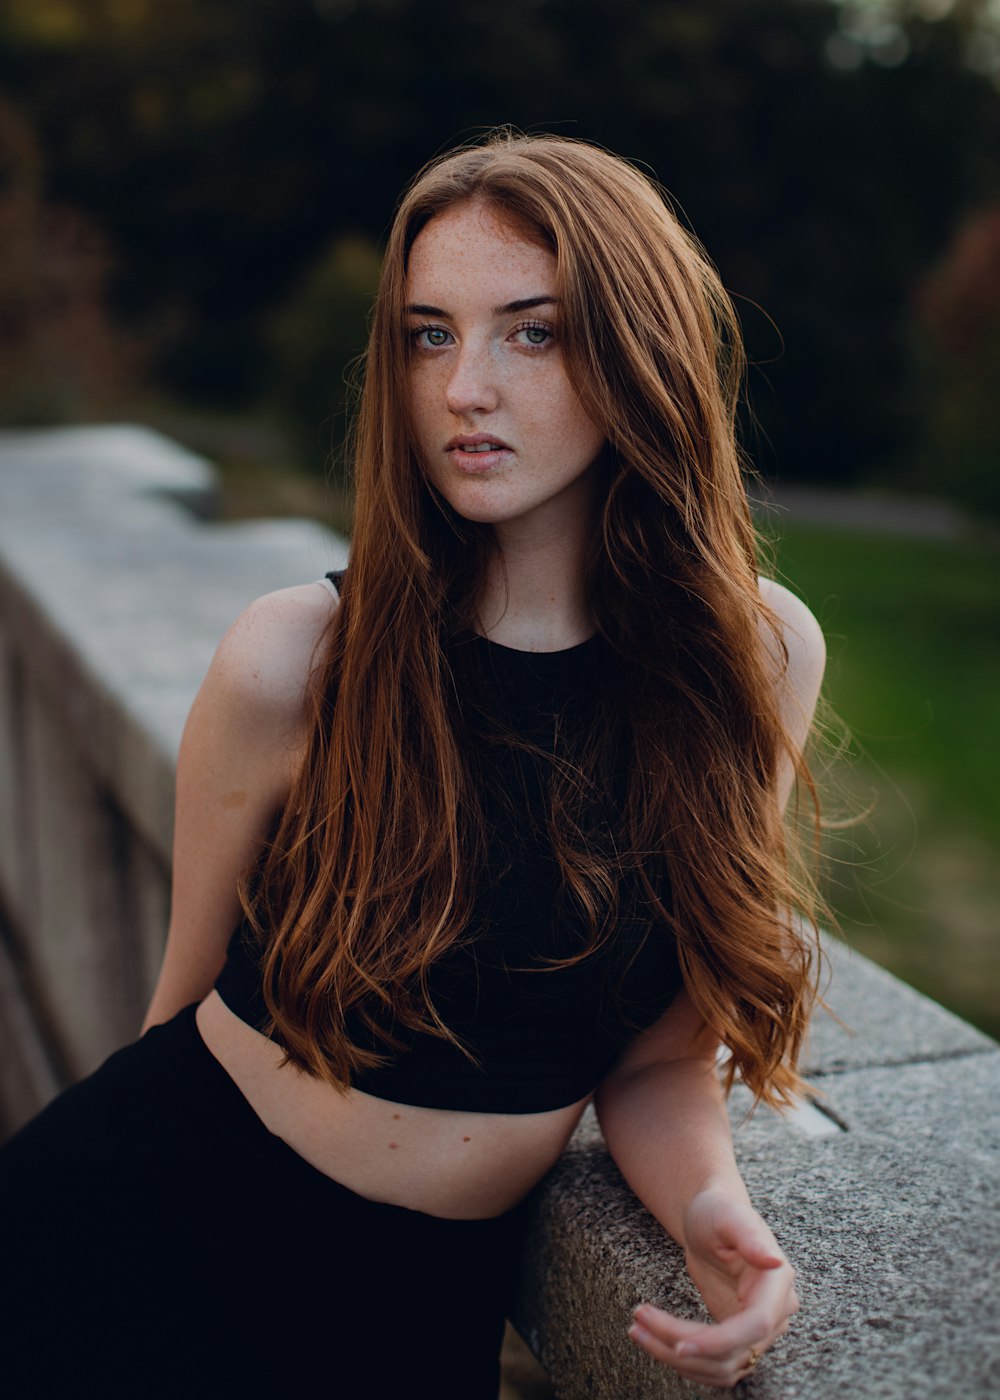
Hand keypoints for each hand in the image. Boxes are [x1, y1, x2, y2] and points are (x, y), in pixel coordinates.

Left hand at [628, 1189, 798, 1388]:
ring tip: (638, 1330)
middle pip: (732, 1351)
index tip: (680, 1346)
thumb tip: (774, 1260)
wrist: (709, 1221)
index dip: (719, 1342)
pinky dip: (684, 1361)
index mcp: (778, 1284)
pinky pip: (713, 1364)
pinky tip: (654, 1340)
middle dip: (684, 1346)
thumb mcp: (729, 1214)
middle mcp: (775, 1314)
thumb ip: (750, 1235)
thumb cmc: (718, 1211)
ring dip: (678, 1360)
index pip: (755, 1325)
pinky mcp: (737, 1341)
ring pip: (721, 1367)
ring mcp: (757, 1332)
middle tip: (638, 1325)